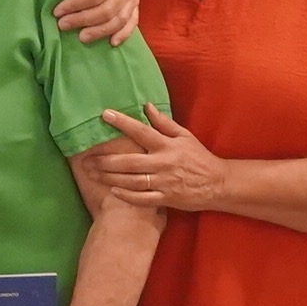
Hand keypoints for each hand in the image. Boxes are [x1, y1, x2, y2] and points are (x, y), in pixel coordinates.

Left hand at [52, 0, 141, 44]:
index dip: (76, 4)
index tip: (58, 11)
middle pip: (107, 10)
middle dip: (84, 20)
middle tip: (62, 25)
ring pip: (119, 19)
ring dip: (100, 31)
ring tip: (81, 38)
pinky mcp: (135, 1)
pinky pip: (132, 21)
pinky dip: (124, 34)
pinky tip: (112, 43)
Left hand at [89, 106, 228, 212]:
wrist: (217, 183)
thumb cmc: (198, 158)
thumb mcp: (184, 136)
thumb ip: (164, 122)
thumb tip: (146, 106)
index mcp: (167, 145)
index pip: (142, 131)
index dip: (123, 123)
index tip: (105, 115)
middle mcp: (163, 163)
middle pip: (130, 162)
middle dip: (107, 161)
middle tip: (88, 160)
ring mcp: (164, 183)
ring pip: (132, 181)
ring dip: (111, 178)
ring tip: (94, 174)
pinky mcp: (166, 199)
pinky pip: (142, 199)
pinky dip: (127, 195)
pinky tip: (113, 191)